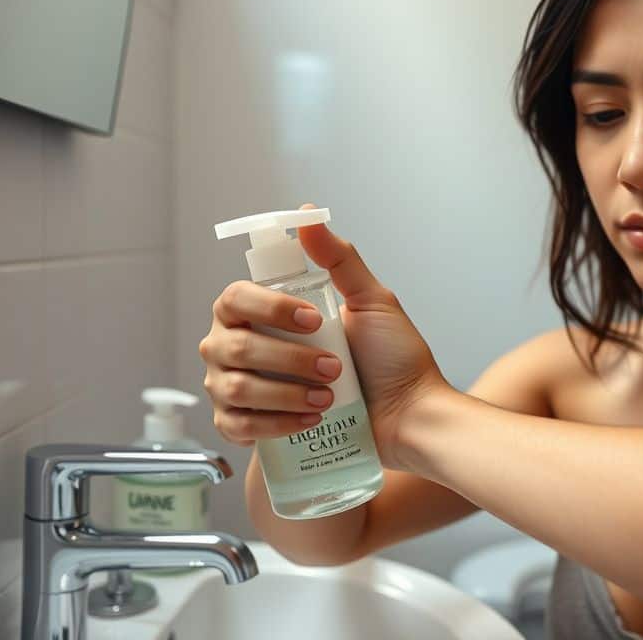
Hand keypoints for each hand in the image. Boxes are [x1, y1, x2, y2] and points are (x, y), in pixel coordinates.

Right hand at [199, 203, 451, 468]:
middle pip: (232, 347)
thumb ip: (339, 258)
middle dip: (287, 360)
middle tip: (334, 368)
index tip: (314, 321)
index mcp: (263, 313)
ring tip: (327, 397)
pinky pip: (236, 426)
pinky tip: (310, 419)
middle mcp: (240, 348)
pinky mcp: (246, 428)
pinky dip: (276, 424)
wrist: (409, 414)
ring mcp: (237, 389)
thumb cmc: (393, 358)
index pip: (236, 299)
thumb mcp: (373, 300)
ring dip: (284, 394)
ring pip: (235, 389)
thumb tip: (307, 214)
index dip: (270, 309)